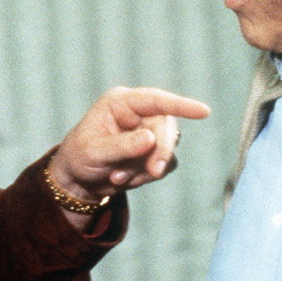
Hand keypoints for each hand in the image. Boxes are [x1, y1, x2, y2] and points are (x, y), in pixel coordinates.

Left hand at [47, 87, 210, 203]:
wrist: (77, 180)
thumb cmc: (80, 157)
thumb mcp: (94, 151)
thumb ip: (122, 145)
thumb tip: (151, 139)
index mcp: (121, 103)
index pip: (155, 100)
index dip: (180, 105)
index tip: (204, 112)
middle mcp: (138, 114)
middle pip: (166, 127)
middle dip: (161, 151)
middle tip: (153, 172)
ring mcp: (148, 133)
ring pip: (167, 148)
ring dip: (144, 168)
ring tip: (116, 176)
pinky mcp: (153, 153)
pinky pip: (164, 165)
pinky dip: (145, 176)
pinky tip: (122, 178)